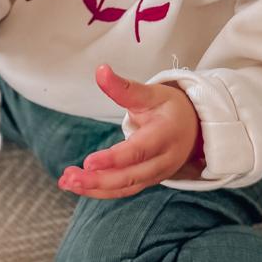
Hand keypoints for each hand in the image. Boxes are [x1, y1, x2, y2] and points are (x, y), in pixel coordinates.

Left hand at [58, 65, 202, 198]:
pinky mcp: (148, 181)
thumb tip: (100, 70)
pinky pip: (123, 191)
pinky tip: (78, 186)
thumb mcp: (150, 93)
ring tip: (67, 183)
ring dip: (95, 189)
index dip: (113, 159)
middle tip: (70, 178)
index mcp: (165, 135)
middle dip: (98, 180)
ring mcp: (156, 175)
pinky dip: (100, 191)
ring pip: (125, 188)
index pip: (138, 151)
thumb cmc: (170, 107)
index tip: (88, 162)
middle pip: (130, 177)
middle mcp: (163, 160)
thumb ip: (123, 87)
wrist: (194, 128)